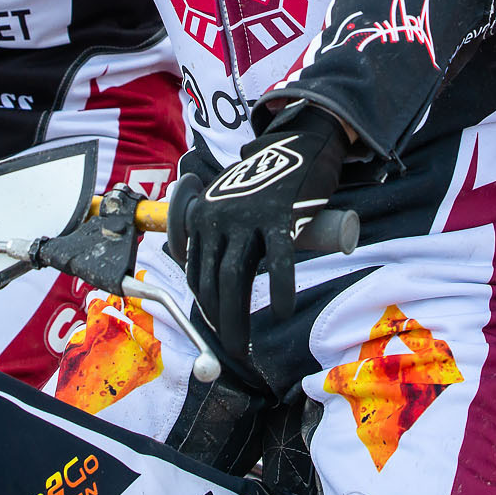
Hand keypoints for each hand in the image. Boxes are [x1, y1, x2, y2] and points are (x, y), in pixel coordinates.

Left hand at [175, 102, 345, 350]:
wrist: (299, 145)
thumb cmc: (267, 183)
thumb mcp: (233, 204)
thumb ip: (224, 237)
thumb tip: (222, 285)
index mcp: (202, 216)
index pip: (196, 270)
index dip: (204, 304)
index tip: (215, 328)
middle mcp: (217, 215)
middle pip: (212, 279)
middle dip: (218, 321)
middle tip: (232, 349)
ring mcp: (247, 215)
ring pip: (236, 275)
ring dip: (237, 316)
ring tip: (245, 346)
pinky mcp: (278, 214)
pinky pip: (277, 259)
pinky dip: (279, 287)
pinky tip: (280, 310)